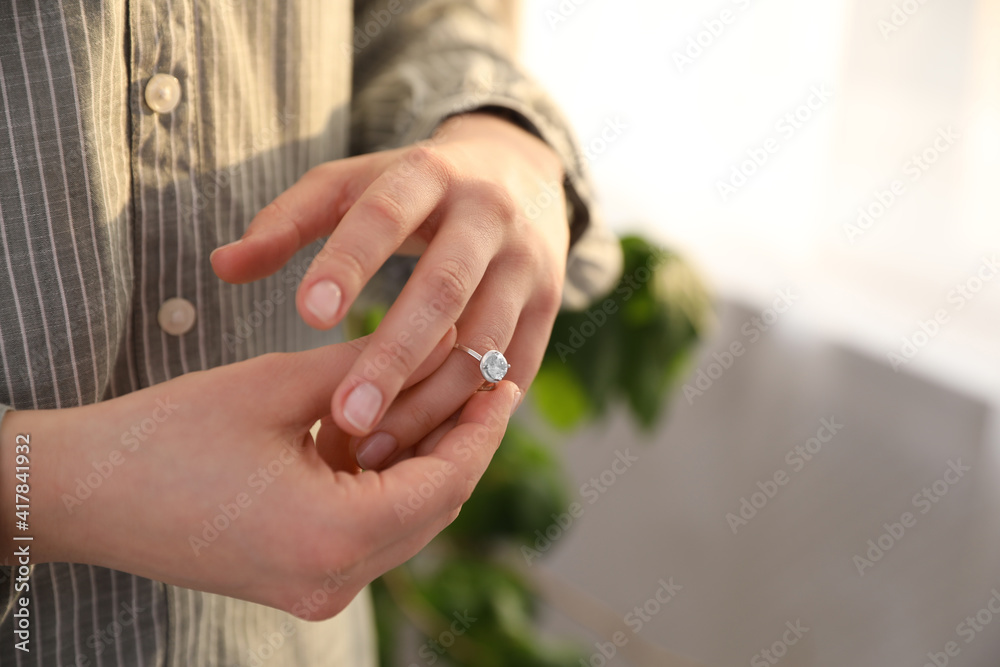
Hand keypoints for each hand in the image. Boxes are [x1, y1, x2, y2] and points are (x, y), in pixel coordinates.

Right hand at [3, 335, 519, 618]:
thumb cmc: (167, 434)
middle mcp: (333, 581)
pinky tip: (379, 427)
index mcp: (333, 537)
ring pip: (404, 518)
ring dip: (420, 457)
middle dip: (458, 439)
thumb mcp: (280, 387)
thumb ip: (369, 368)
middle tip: (477, 378)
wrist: (81, 492)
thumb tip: (443, 346)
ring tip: (429, 391)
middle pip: (433, 506)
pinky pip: (368, 529)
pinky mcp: (298, 580)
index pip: (447, 483)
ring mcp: (315, 590)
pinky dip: (383, 480)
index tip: (504, 379)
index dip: (483, 428)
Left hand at [211, 113, 568, 469]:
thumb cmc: (414, 189)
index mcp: (432, 172)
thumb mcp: (355, 185)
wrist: (521, 178)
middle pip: (446, 288)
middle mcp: (489, 217)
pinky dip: (469, 411)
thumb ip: (289, 221)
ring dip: (432, 400)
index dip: (349, 262)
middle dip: (396, 356)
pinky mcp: (549, 309)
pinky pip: (512, 371)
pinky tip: (422, 445)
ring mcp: (528, 265)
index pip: (388, 213)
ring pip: (484, 342)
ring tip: (374, 448)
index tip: (307, 315)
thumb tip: (222, 267)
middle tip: (344, 418)